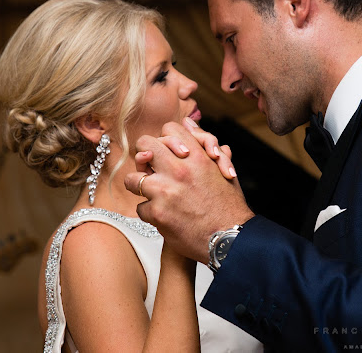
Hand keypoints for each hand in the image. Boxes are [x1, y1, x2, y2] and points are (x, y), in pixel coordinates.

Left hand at [125, 121, 254, 262]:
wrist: (229, 238)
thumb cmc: (228, 205)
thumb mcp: (222, 169)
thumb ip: (205, 145)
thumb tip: (189, 122)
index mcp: (197, 156)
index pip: (170, 130)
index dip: (164, 140)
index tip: (166, 153)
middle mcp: (179, 169)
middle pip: (144, 145)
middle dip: (143, 156)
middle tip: (149, 169)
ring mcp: (165, 191)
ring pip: (132, 178)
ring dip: (139, 186)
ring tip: (150, 194)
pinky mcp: (157, 213)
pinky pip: (140, 207)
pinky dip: (150, 213)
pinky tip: (163, 216)